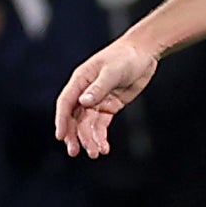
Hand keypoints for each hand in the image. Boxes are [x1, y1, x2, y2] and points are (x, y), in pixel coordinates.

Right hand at [55, 35, 162, 157]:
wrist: (144, 53)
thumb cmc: (126, 56)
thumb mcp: (113, 71)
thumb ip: (99, 87)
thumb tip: (83, 102)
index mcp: (80, 80)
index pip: (66, 102)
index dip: (61, 120)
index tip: (60, 136)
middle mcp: (85, 92)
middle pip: (74, 118)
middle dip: (74, 135)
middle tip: (76, 152)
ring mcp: (97, 100)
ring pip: (88, 125)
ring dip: (90, 139)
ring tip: (96, 153)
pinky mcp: (109, 106)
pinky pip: (101, 125)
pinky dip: (101, 137)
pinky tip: (104, 148)